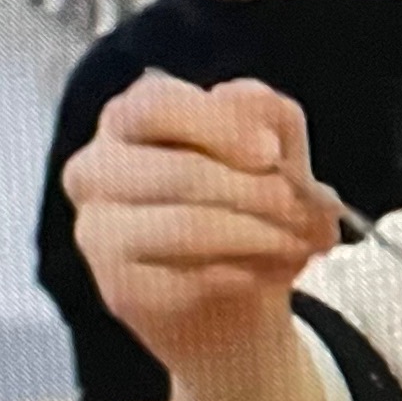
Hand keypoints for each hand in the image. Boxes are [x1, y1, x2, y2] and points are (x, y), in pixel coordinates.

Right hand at [64, 72, 337, 374]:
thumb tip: (264, 134)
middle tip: (304, 209)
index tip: (271, 152)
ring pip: (187, 228)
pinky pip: (191, 280)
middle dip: (256, 192)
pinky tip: (276, 269)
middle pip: (178, 172)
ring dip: (261, 235)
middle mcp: (96, 170)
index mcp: (128, 118)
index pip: (157, 106)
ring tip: (304, 242)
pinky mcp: (120, 290)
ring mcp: (100, 233)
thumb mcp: (269, 145)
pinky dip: (248, 273)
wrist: (227, 294)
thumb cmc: (242, 198)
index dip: (219, 126)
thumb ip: (269, 118)